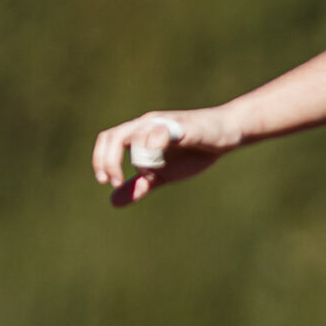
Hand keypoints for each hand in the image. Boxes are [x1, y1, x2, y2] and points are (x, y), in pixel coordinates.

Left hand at [90, 107, 241, 206]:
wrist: (225, 135)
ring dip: (135, 160)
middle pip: (114, 136)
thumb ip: (139, 186)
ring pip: (135, 135)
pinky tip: (160, 164)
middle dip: (109, 162)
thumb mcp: (161, 174)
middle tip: (116, 182)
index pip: (108, 138)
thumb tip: (112, 201)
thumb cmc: (193, 151)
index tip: (106, 182)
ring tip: (149, 174)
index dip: (100, 160)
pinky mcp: (182, 127)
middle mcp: (146, 124)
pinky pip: (160, 133)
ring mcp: (163, 124)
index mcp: (138, 133)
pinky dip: (153, 149)